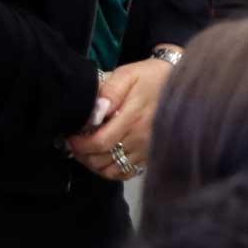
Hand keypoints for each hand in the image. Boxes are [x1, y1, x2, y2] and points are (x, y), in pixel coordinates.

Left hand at [65, 53, 174, 180]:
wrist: (178, 82)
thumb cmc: (149, 77)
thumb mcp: (128, 74)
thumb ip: (110, 91)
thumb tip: (95, 112)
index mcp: (133, 118)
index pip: (99, 143)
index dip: (79, 144)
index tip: (70, 136)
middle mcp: (140, 139)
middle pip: (102, 159)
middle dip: (83, 154)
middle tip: (75, 143)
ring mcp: (146, 150)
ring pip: (111, 170)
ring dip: (94, 163)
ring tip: (88, 150)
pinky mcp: (150, 156)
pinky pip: (125, 173)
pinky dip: (111, 170)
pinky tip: (105, 157)